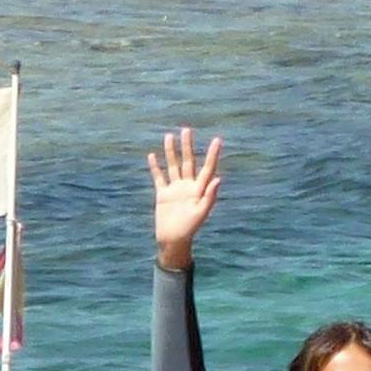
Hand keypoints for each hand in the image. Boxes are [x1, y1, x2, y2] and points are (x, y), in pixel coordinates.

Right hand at [147, 125, 224, 270]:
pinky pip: (159, 177)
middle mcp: (188, 186)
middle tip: (186, 130)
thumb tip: (218, 178)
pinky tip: (152, 155)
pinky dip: (155, 167)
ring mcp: (175, 189)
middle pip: (188, 162)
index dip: (212, 154)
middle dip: (187, 146)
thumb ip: (210, 196)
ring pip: (173, 166)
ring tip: (168, 136)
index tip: (217, 140)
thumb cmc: (189, 229)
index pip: (207, 168)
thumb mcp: (200, 213)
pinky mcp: (163, 194)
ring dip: (171, 152)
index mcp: (199, 190)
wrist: (173, 241)